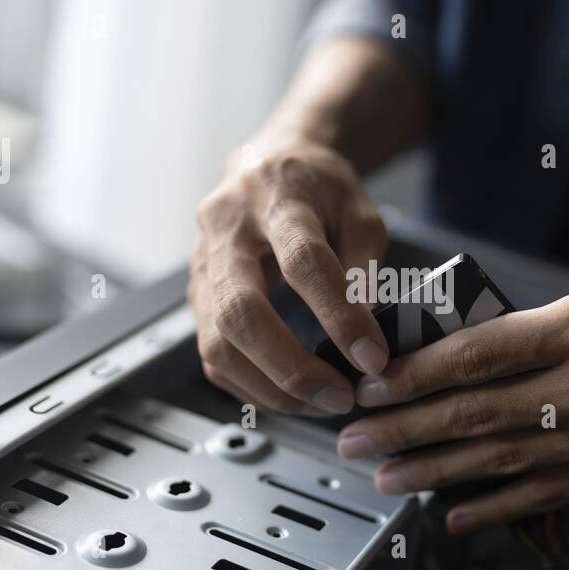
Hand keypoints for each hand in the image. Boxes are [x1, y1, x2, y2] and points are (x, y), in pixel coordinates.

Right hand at [189, 135, 389, 414]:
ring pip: (218, 344)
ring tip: (321, 403)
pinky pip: (213, 357)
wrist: (270, 166)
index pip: (303, 262)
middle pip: (241, 312)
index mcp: (277, 198)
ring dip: (271, 388)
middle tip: (339, 397)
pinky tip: (289, 395)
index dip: (339, 316)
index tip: (372, 356)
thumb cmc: (318, 188)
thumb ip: (364, 268)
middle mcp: (227, 230)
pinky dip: (251, 387)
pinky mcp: (196, 297)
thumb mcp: (360, 211)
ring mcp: (202, 266)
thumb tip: (369, 335)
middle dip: (293, 369)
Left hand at [339, 260, 568, 532]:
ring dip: (437, 473)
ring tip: (385, 478)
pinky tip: (456, 515)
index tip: (372, 384)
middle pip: (479, 414)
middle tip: (352, 439)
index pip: (481, 355)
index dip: (417, 375)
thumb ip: (551, 324)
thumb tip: (481, 354)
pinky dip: (500, 507)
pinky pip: (554, 493)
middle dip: (406, 429)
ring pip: (507, 461)